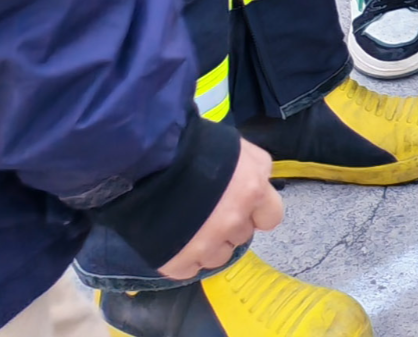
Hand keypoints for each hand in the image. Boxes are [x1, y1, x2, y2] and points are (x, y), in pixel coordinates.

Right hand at [158, 140, 282, 280]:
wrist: (145, 162)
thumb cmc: (195, 148)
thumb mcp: (240, 150)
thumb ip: (256, 172)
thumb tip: (258, 190)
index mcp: (253, 192)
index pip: (271, 219)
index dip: (256, 213)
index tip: (242, 208)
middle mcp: (233, 223)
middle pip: (240, 237)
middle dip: (229, 226)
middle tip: (207, 211)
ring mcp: (206, 246)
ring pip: (218, 257)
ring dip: (208, 246)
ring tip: (188, 226)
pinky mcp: (178, 262)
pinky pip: (190, 270)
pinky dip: (183, 259)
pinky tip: (173, 240)